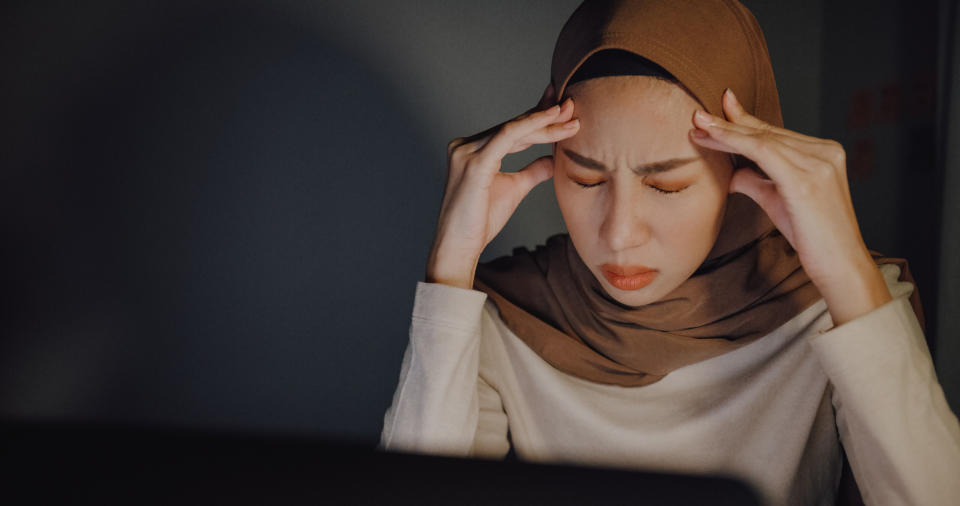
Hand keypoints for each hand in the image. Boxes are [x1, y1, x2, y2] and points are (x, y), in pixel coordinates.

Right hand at [426, 83, 579, 288]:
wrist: (458, 246)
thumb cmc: (480, 221)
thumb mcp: (514, 189)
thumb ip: (532, 171)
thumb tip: (553, 159)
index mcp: (472, 150)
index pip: (510, 128)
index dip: (536, 115)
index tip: (561, 106)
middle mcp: (466, 145)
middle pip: (513, 125)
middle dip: (544, 114)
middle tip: (572, 104)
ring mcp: (467, 151)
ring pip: (514, 129)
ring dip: (545, 122)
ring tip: (571, 115)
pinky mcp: (474, 162)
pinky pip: (508, 137)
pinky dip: (532, 126)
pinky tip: (552, 119)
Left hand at [689, 88, 891, 325]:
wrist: (840, 266)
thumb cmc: (812, 237)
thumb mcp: (779, 201)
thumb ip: (757, 182)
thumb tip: (732, 173)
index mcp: (823, 153)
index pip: (776, 133)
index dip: (745, 120)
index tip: (720, 107)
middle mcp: (824, 151)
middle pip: (767, 132)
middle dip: (729, 122)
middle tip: (698, 114)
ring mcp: (818, 162)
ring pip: (762, 139)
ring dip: (725, 131)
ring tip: (697, 125)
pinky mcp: (806, 178)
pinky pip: (762, 151)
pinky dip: (734, 141)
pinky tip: (713, 136)